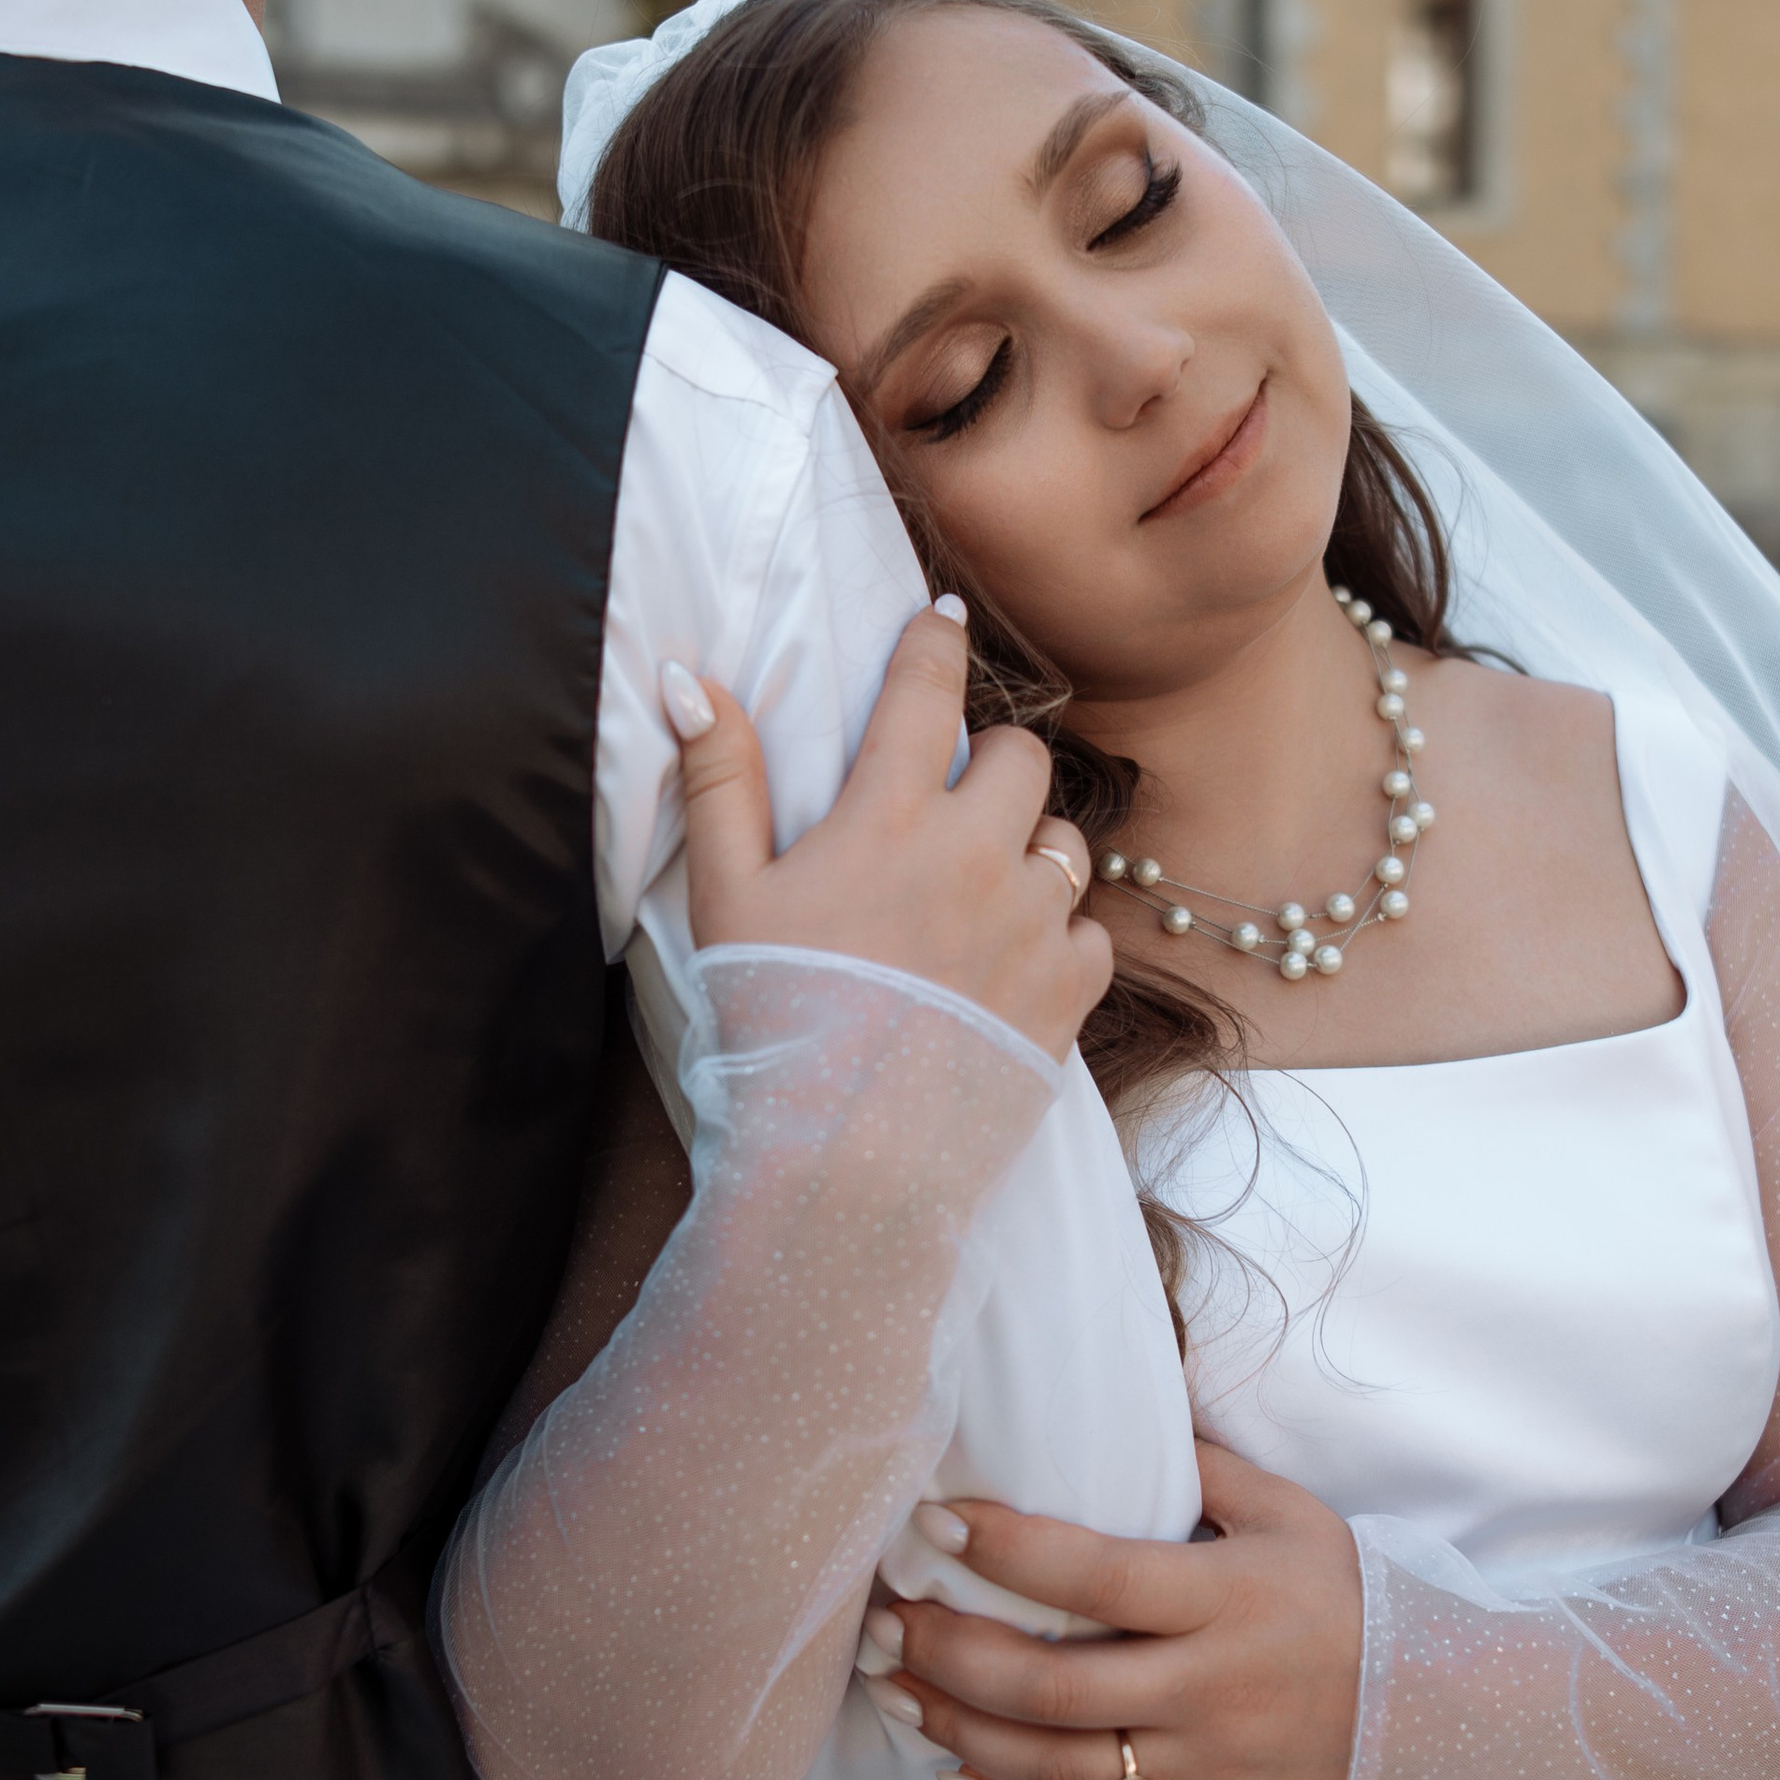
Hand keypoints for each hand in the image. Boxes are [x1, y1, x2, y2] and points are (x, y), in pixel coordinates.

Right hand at [663, 607, 1109, 1064]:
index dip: (934, 644)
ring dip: (1029, 852)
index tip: (943, 623)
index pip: (927, 692)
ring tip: (982, 890)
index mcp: (890, 818)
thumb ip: (721, 781)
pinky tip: (1010, 964)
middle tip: (955, 801)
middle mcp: (976, 855)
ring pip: (1066, 843)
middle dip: (994, 763)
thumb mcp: (725, 895)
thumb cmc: (773, 1018)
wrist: (843, 1157)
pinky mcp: (1069, 991)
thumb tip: (689, 681)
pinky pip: (1090, 933)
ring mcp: (1031, 923)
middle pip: (1024, 757)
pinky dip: (1058, 938)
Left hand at [875, 1443, 1364, 1779]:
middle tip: (882, 1621)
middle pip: (1051, 1685)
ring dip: (958, 1729)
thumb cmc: (1341, 1596)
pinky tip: (959, 1767)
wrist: (1431, 1716)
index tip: (931, 1520)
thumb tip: (1115, 1401)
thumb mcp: (1289, 1512)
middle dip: (948, 1652)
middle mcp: (1208, 1690)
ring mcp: (1202, 1768)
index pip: (1093, 1575)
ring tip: (894, 1690)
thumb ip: (1199, 1464)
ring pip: (1054, 1766)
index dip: (1004, 1549)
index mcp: (1224, 1599)